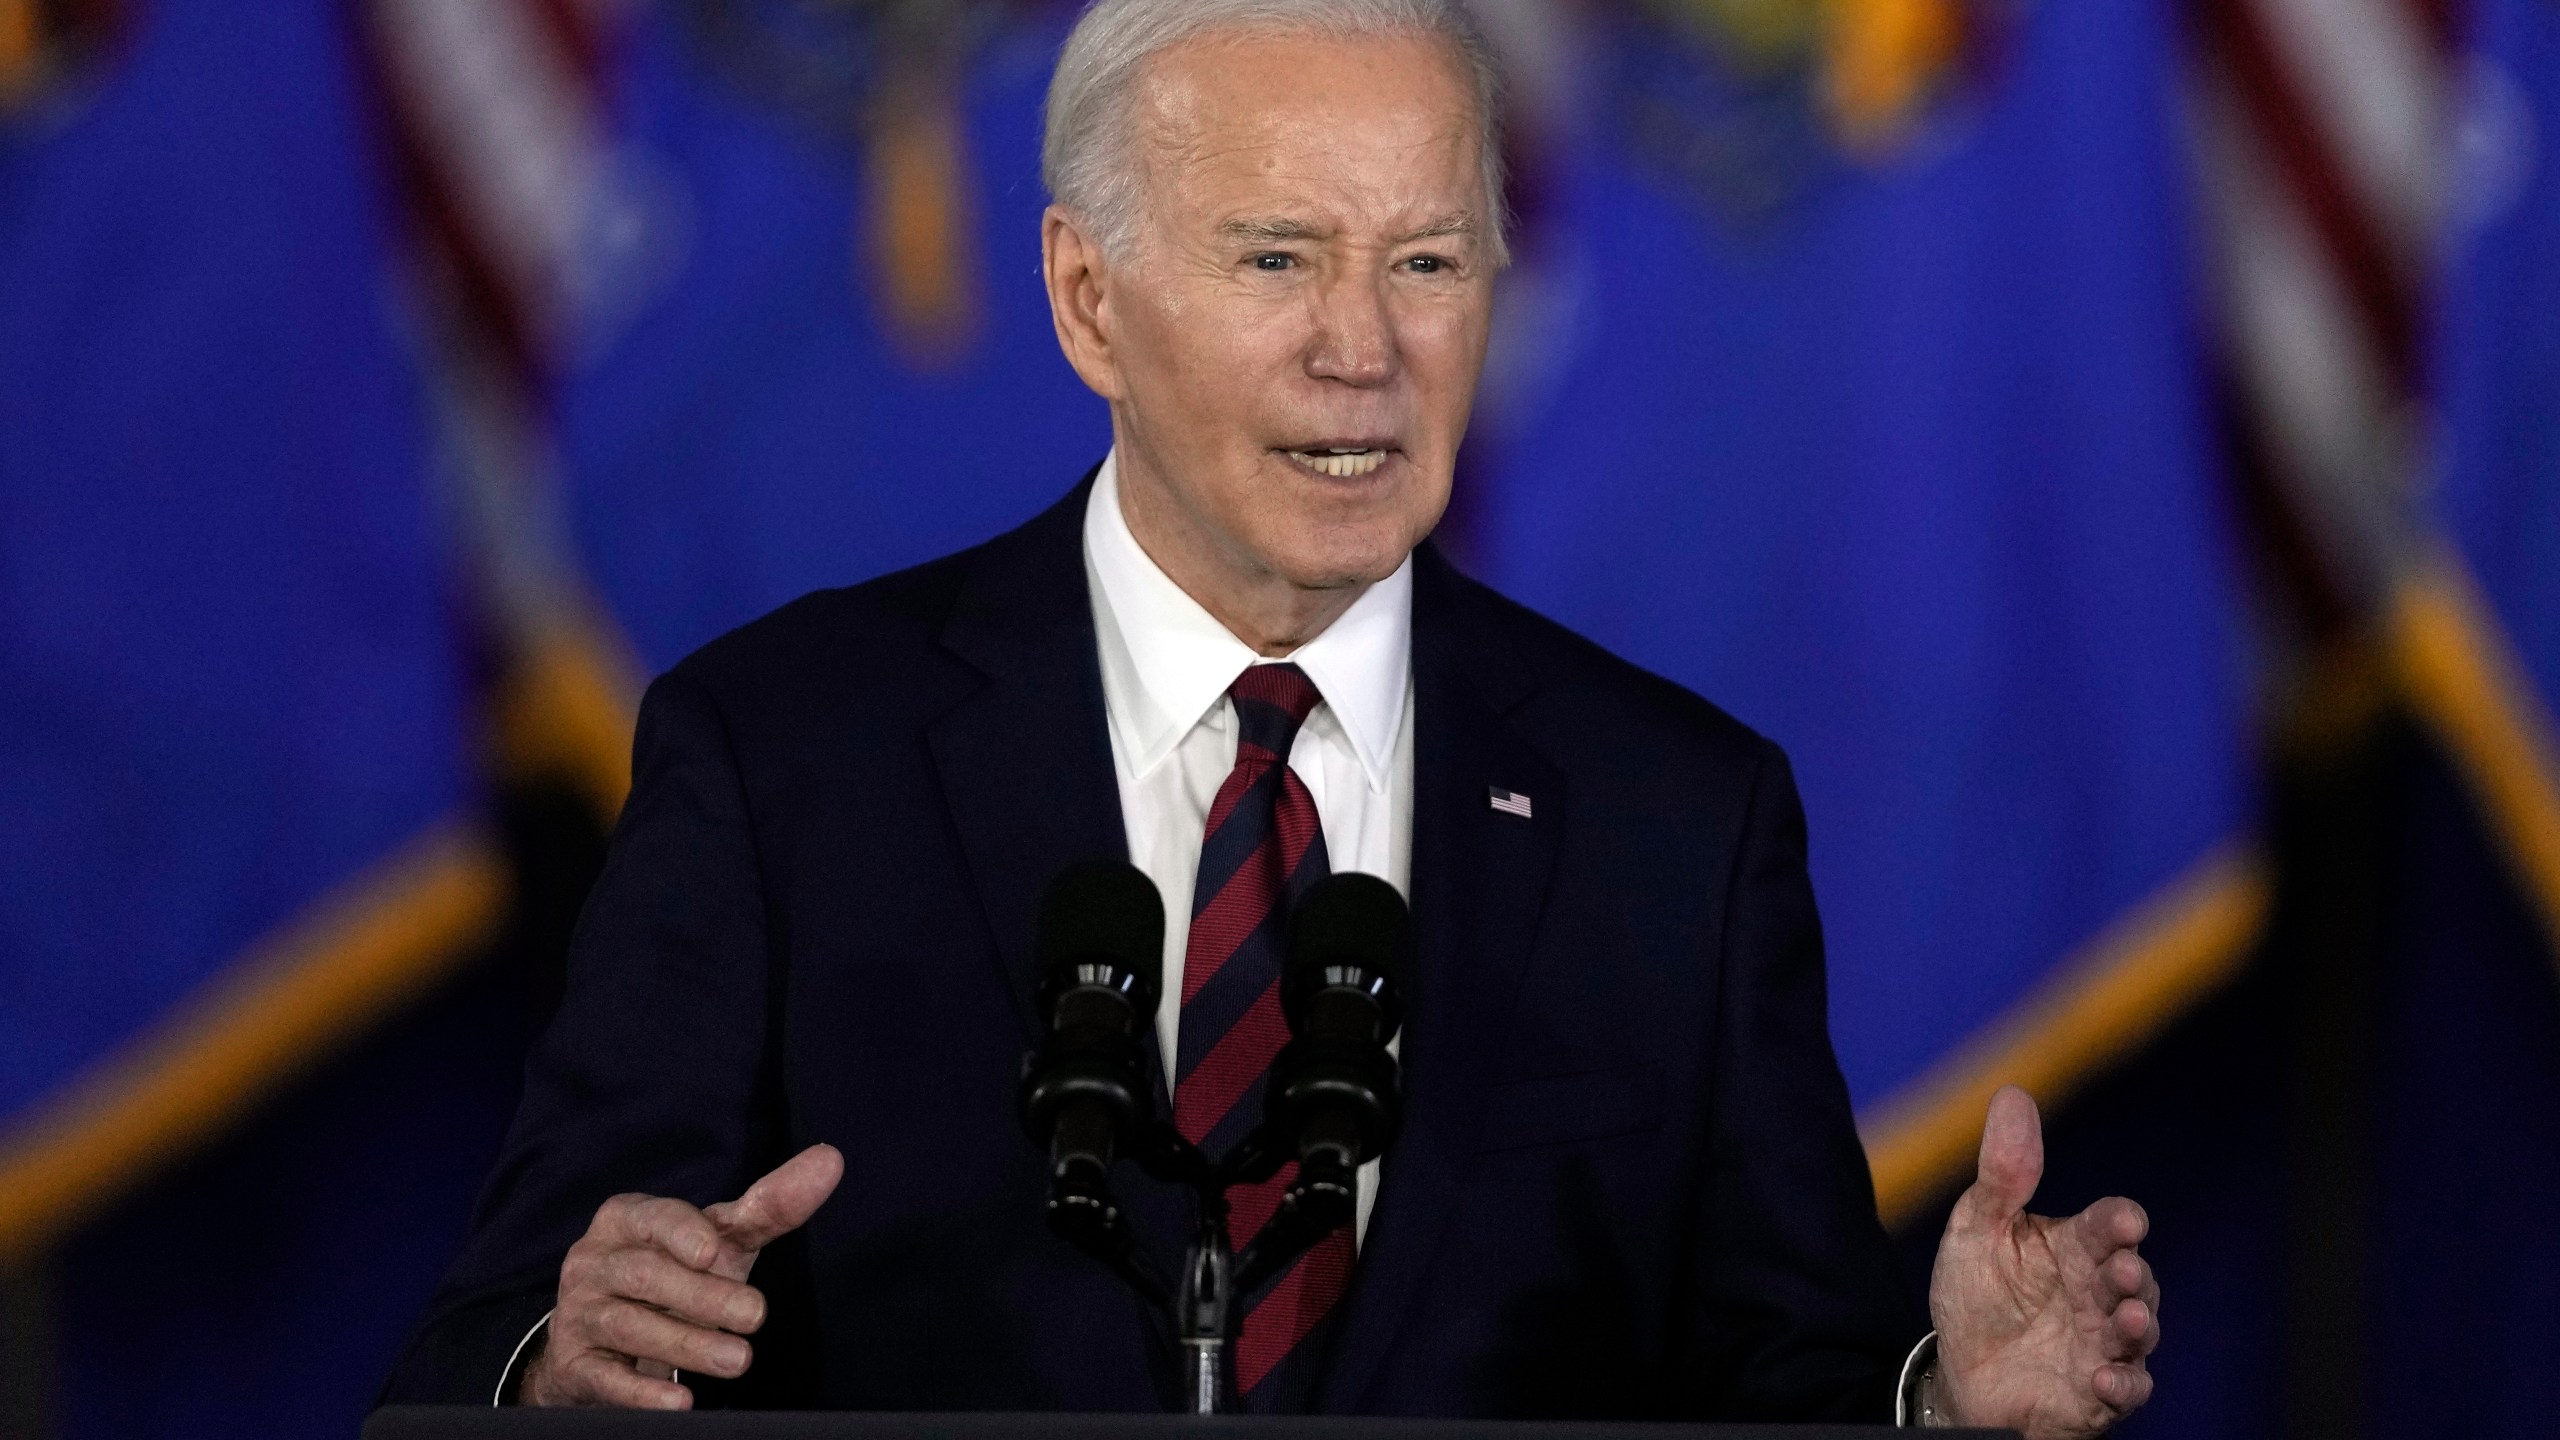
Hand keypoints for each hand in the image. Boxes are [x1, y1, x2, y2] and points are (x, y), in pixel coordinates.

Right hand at [520, 1143, 843, 1408]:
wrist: (602, 1335)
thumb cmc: (673, 1272)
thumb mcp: (719, 1239)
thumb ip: (770, 1206)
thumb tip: (830, 1160)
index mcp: (627, 1219)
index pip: (653, 1218)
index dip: (681, 1232)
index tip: (713, 1252)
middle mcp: (594, 1261)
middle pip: (645, 1274)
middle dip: (703, 1297)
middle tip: (755, 1316)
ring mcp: (579, 1312)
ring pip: (628, 1324)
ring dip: (686, 1344)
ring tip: (737, 1360)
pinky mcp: (574, 1363)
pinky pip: (602, 1376)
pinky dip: (640, 1392)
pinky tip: (679, 1400)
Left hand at [1926, 1087, 2158, 1437]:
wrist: (1962, 1372)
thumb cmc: (1978, 1295)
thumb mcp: (1978, 1229)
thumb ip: (2002, 1173)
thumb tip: (2011, 1095)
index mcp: (2075, 1247)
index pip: (2108, 1226)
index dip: (2120, 1222)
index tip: (2126, 1221)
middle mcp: (2099, 1292)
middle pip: (2132, 1277)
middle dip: (2131, 1273)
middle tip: (2120, 1270)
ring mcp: (2104, 1343)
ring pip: (2139, 1331)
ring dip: (2138, 1325)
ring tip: (2127, 1319)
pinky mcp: (2099, 1393)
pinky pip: (2126, 1390)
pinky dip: (2123, 1386)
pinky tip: (2105, 1380)